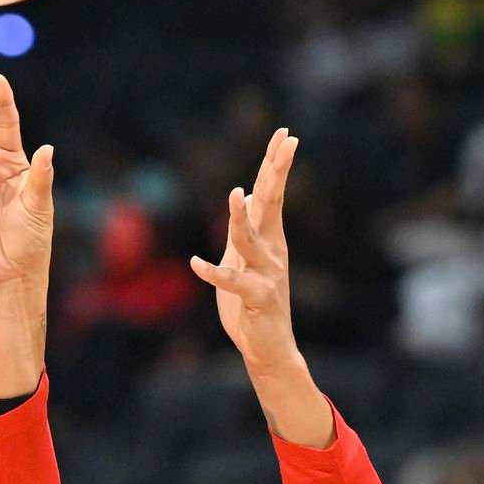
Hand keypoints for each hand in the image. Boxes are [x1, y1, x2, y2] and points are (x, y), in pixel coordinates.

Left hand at [190, 128, 300, 372]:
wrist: (268, 347)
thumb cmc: (254, 302)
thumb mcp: (246, 258)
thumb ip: (247, 227)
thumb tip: (249, 195)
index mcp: (270, 238)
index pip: (272, 194)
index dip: (276, 165)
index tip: (284, 135)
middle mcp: (273, 250)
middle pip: (272, 205)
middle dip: (277, 173)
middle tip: (286, 143)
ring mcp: (267, 273)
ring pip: (250, 240)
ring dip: (240, 220)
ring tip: (235, 195)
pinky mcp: (257, 298)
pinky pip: (233, 282)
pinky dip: (213, 273)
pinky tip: (197, 263)